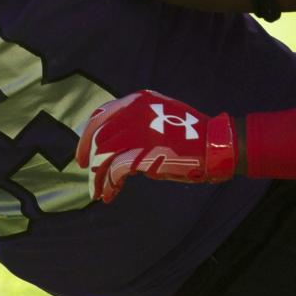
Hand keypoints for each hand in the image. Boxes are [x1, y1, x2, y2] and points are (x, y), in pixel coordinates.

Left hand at [76, 89, 239, 202]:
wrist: (213, 144)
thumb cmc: (191, 135)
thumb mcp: (159, 117)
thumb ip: (135, 125)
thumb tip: (114, 147)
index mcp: (137, 101)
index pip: (100, 116)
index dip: (86, 137)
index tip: (83, 155)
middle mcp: (132, 112)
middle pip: (98, 138)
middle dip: (90, 160)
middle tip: (90, 179)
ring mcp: (136, 132)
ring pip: (102, 156)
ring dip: (98, 177)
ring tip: (99, 192)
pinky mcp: (141, 152)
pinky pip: (114, 170)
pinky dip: (109, 184)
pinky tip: (110, 194)